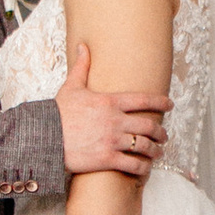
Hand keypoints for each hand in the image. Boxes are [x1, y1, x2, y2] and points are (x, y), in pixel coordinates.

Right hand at [57, 40, 166, 177]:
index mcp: (110, 102)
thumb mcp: (71, 87)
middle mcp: (115, 121)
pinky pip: (132, 165)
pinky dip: (143, 168)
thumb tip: (83, 46)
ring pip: (144, 146)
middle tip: (164, 135)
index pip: (143, 100)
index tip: (170, 105)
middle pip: (148, 125)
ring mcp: (112, 140)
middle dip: (160, 131)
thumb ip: (82, 67)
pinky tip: (145, 168)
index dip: (161, 102)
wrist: (43, 137)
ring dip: (155, 150)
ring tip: (158, 152)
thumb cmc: (57, 113)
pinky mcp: (107, 159)